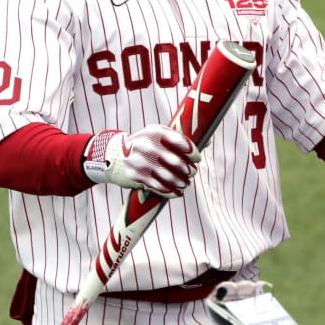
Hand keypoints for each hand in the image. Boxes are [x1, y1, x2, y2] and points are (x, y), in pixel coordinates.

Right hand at [82, 125, 199, 197]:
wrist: (115, 155)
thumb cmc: (147, 145)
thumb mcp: (159, 136)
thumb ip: (181, 139)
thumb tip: (208, 140)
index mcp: (155, 132)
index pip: (179, 141)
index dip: (192, 152)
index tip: (197, 158)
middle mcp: (146, 145)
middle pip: (175, 161)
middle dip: (187, 169)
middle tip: (192, 172)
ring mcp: (139, 161)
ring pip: (167, 176)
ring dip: (180, 182)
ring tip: (186, 183)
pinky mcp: (135, 176)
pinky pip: (157, 186)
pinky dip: (170, 191)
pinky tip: (177, 193)